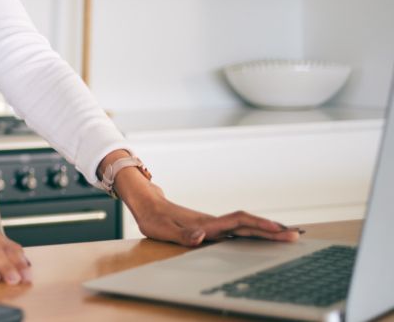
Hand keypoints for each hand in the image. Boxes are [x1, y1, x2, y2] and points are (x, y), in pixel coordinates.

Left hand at [122, 179, 300, 245]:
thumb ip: (182, 234)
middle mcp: (214, 223)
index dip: (258, 225)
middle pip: (248, 224)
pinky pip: (238, 231)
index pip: (238, 222)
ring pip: (245, 227)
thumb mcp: (162, 229)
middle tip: (295, 235)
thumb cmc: (153, 218)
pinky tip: (263, 238)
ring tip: (288, 236)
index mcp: (207, 223)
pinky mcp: (212, 229)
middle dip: (271, 230)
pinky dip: (254, 233)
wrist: (148, 204)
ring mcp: (214, 225)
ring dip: (266, 231)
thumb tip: (201, 236)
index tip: (278, 229)